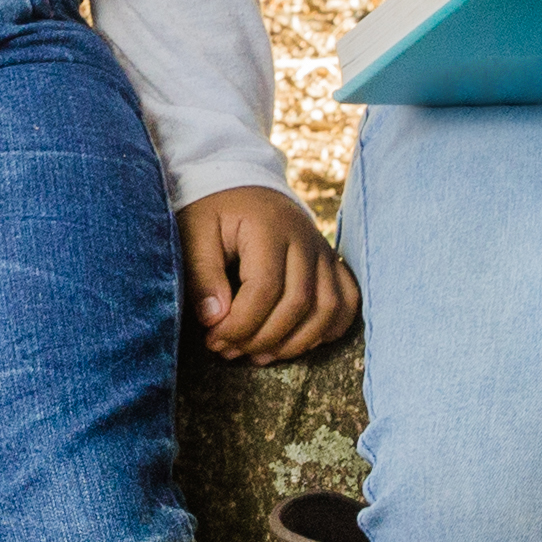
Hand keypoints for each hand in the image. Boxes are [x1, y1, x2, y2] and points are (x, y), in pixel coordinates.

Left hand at [181, 184, 356, 361]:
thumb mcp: (194, 233)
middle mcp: (305, 239)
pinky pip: (347, 302)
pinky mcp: (332, 263)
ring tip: (258, 355)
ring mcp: (324, 252)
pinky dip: (328, 329)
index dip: (240, 324)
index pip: (265, 289)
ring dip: (295, 343)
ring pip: (328, 309)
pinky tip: (296, 342)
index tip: (214, 339)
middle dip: (263, 338)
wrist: (243, 186)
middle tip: (229, 350)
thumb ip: (202, 274)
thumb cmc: (215, 211)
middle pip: (299, 303)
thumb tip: (215, 320)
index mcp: (270, 227)